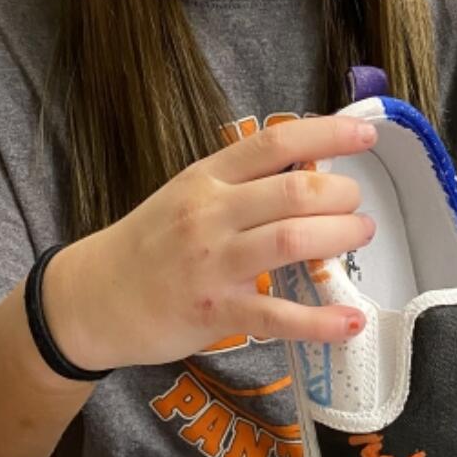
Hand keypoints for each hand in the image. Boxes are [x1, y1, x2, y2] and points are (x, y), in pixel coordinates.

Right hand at [43, 116, 377, 370]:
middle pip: (294, 192)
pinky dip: (321, 320)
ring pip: (293, 241)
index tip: (365, 136)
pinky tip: (351, 320)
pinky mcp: (214, 312)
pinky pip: (278, 316)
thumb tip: (311, 172)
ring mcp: (212, 264)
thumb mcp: (188, 196)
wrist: (91, 299)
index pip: (274, 143)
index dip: (326, 135)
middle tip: (358, 206)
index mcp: (207, 178)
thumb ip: (241, 185)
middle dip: (342, 196)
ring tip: (360, 236)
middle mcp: (211, 214)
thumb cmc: (149, 244)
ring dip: (340, 237)